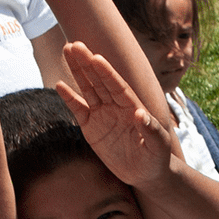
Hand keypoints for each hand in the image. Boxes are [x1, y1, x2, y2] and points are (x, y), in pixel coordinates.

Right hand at [56, 42, 178, 187]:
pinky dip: (69, 98)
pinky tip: (60, 85)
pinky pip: (79, 110)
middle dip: (87, 63)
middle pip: (99, 81)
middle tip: (75, 45)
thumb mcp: (158, 145)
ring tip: (67, 50)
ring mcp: (103, 115)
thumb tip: (140, 114)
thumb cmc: (157, 157)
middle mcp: (116, 106)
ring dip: (77, 71)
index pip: (117, 86)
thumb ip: (151, 129)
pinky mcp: (91, 128)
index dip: (107, 72)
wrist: (146, 174)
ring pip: (88, 89)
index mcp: (132, 106)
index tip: (96, 57)